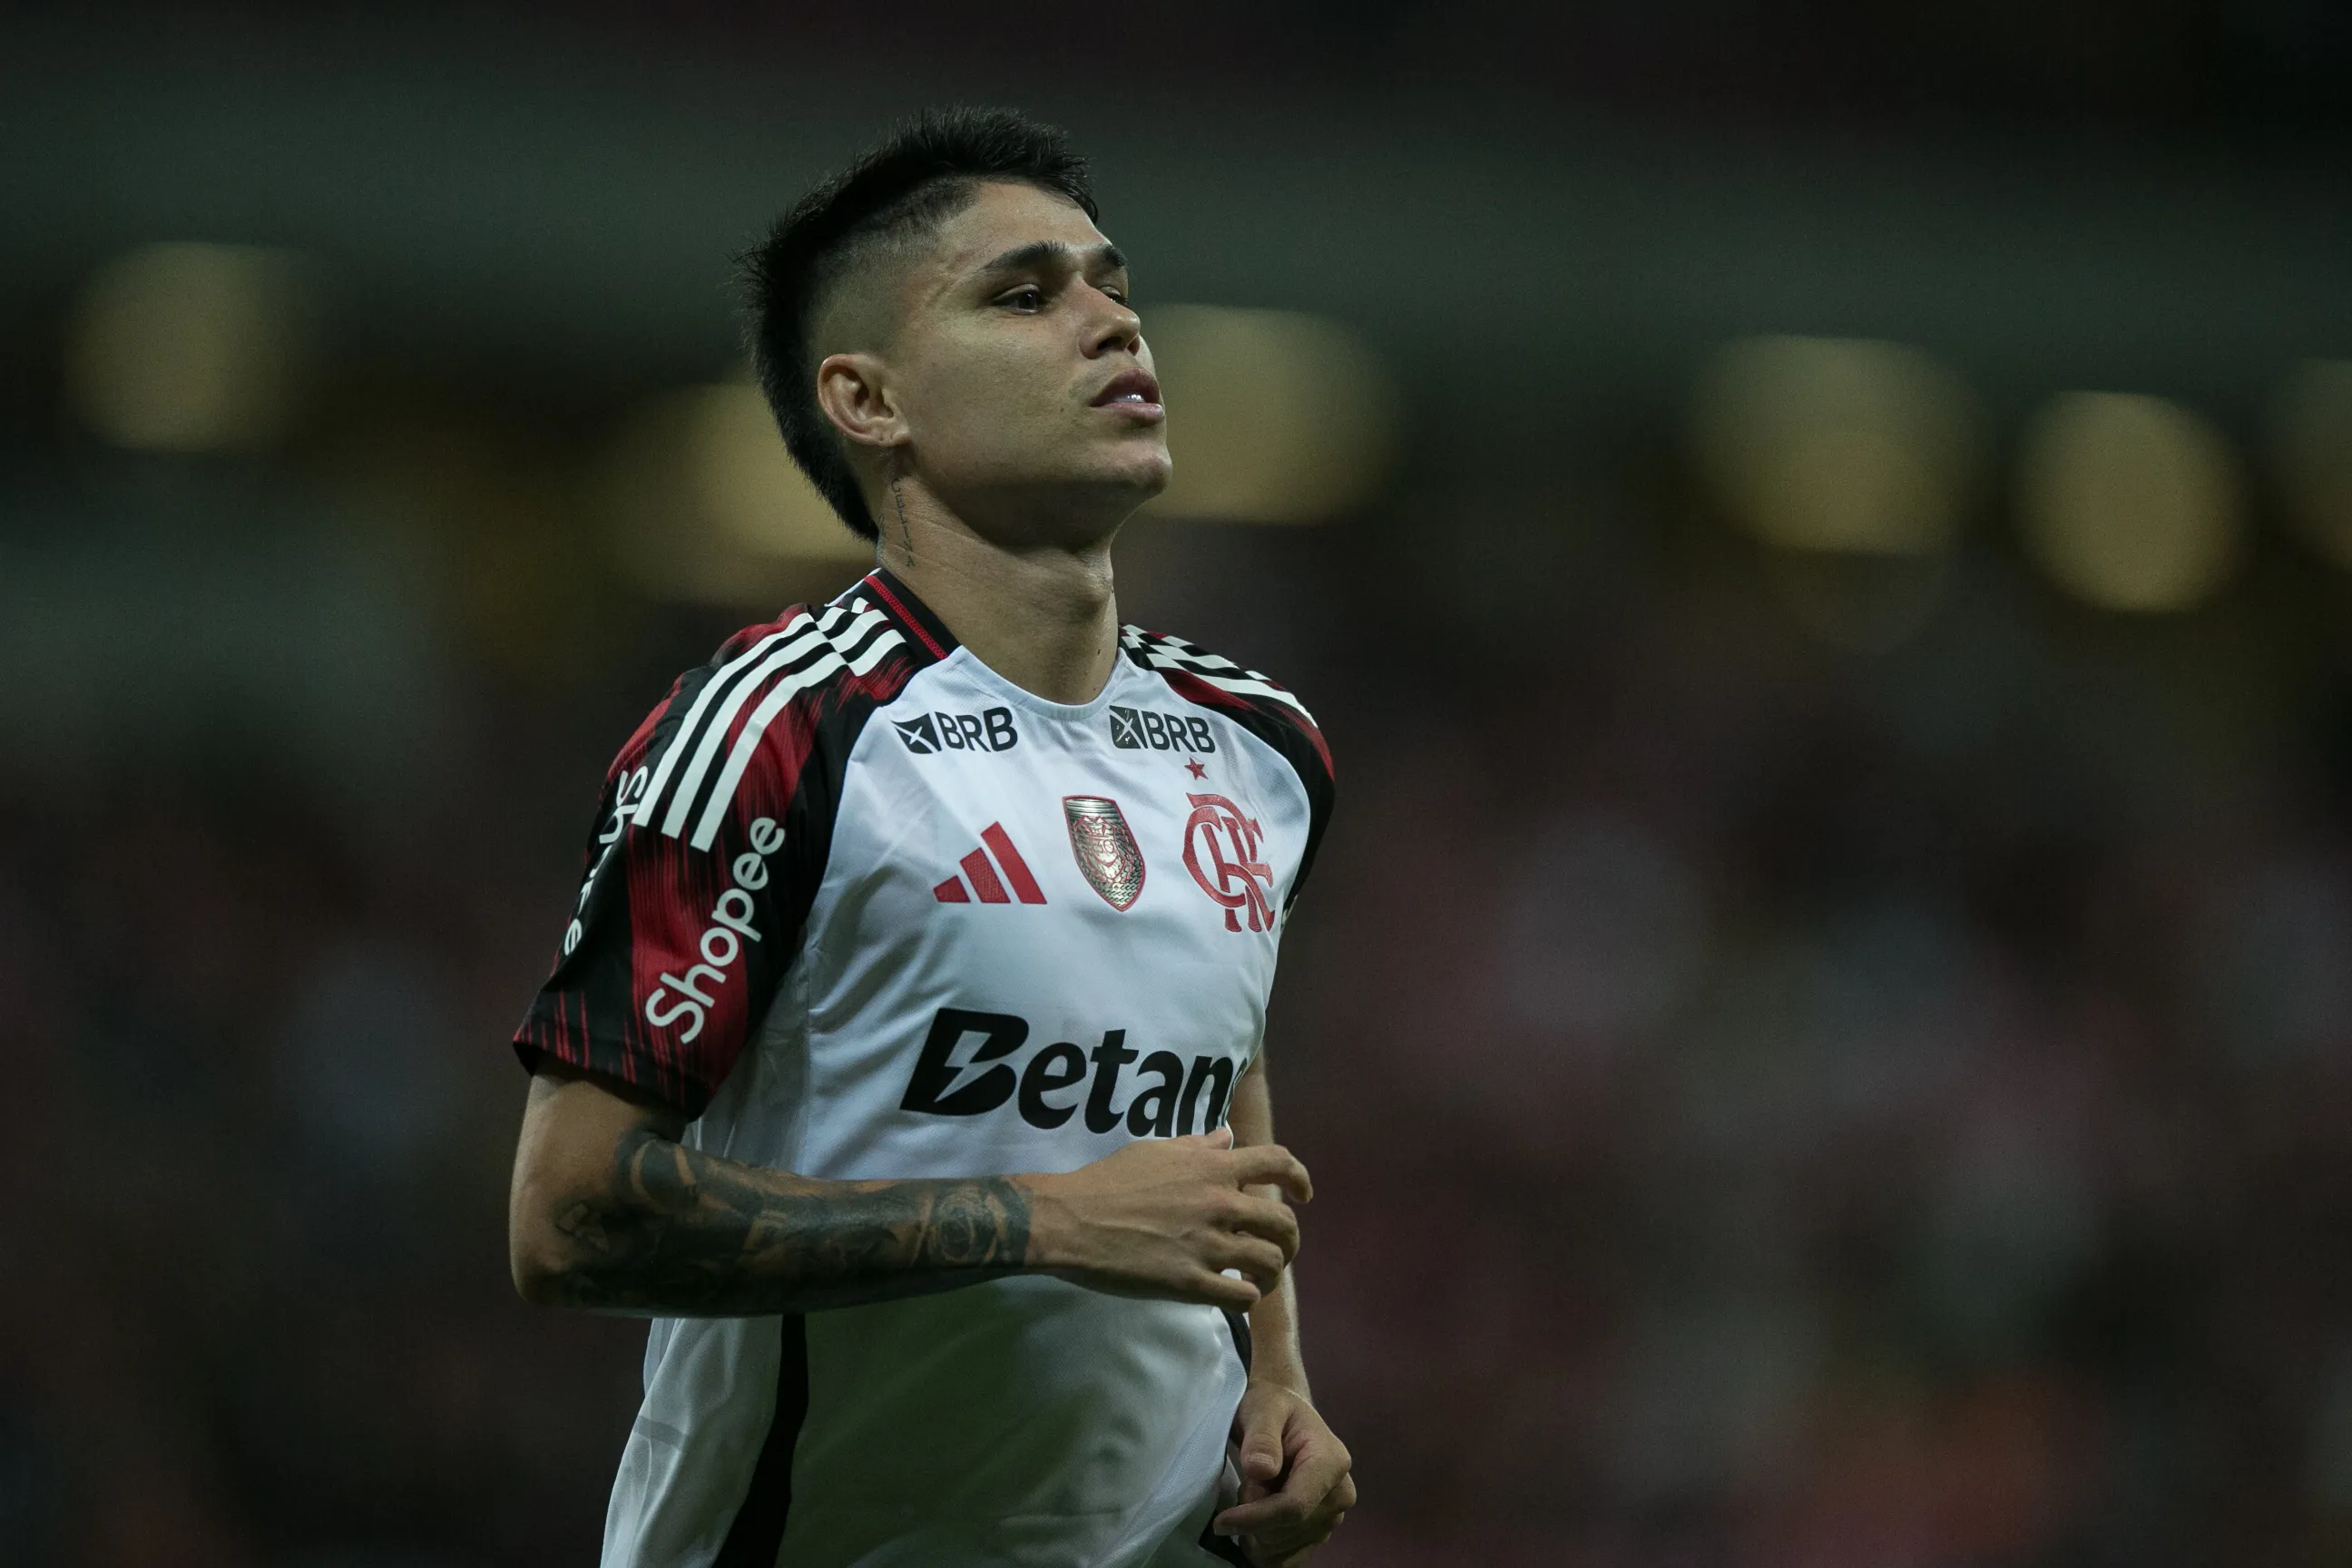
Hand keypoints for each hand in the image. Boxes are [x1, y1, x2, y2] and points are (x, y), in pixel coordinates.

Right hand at [1020, 1129, 1310, 1308]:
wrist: (1072, 1220)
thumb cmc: (1108, 1181)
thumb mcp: (1155, 1150)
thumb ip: (1197, 1146)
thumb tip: (1227, 1138)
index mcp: (1212, 1169)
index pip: (1277, 1162)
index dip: (1300, 1177)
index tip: (1304, 1194)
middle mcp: (1219, 1204)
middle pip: (1283, 1223)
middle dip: (1290, 1239)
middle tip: (1279, 1249)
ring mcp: (1208, 1246)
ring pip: (1270, 1263)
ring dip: (1271, 1273)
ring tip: (1259, 1279)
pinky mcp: (1191, 1284)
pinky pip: (1241, 1297)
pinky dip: (1246, 1299)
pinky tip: (1234, 1296)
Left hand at [1215, 1381, 1354, 1564]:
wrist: (1284, 1416)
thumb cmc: (1272, 1408)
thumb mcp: (1262, 1409)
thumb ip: (1261, 1437)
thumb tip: (1261, 1470)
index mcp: (1332, 1463)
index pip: (1294, 1506)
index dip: (1255, 1518)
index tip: (1221, 1522)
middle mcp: (1340, 1495)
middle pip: (1286, 1530)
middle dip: (1253, 1516)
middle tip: (1245, 1483)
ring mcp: (1332, 1517)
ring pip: (1282, 1547)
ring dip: (1256, 1529)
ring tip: (1254, 1492)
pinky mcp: (1320, 1532)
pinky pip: (1286, 1558)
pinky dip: (1262, 1545)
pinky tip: (1254, 1521)